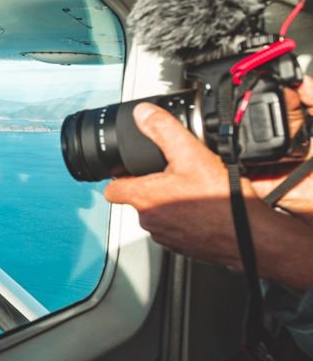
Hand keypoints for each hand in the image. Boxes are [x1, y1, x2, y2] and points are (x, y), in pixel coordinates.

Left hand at [105, 101, 312, 289]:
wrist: (250, 236)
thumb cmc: (221, 201)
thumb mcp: (191, 154)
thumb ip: (164, 130)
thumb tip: (144, 114)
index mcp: (144, 197)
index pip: (111, 190)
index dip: (118, 178)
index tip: (128, 171)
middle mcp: (149, 220)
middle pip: (138, 200)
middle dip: (152, 187)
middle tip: (174, 175)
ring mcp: (165, 236)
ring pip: (158, 215)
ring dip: (170, 203)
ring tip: (193, 190)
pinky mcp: (183, 247)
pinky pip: (177, 229)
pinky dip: (186, 219)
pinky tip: (204, 209)